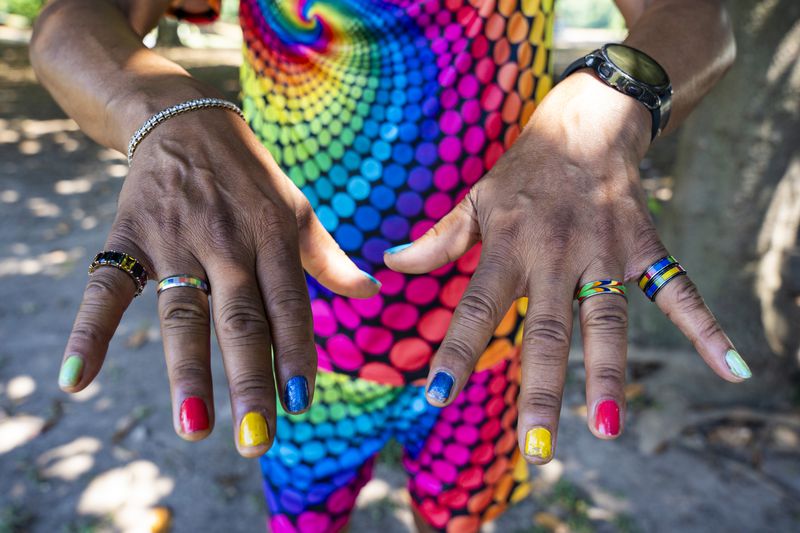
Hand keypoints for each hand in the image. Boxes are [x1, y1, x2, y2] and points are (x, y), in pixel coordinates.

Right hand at [57, 107, 379, 456]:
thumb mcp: (297, 209)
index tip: (302, 401)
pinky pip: (106, 287)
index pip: (289, 304)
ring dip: (188, 373)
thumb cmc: (251, 178)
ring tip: (195, 429)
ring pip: (183, 312)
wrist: (185, 120)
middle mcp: (227, 241)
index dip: (296, 352)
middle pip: (241, 319)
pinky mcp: (128, 236)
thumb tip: (372, 293)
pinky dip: (89, 331)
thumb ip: (328, 258)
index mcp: (272, 234)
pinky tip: (77, 379)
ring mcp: (176, 239)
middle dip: (251, 381)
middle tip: (257, 440)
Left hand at [384, 71, 749, 463]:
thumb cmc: (524, 171)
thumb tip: (391, 265)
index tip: (437, 397)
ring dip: (608, 374)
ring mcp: (605, 252)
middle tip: (535, 448)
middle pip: (547, 330)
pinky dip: (705, 329)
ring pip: (608, 321)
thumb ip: (439, 239)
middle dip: (542, 390)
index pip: (477, 307)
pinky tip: (729, 368)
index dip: (458, 352)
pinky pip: (678, 292)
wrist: (587, 122)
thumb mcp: (477, 199)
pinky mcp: (644, 248)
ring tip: (606, 428)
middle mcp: (557, 254)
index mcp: (509, 245)